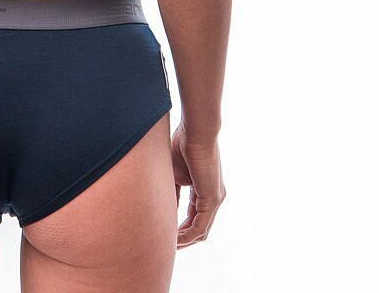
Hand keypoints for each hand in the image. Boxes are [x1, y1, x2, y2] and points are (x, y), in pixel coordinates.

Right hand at [171, 121, 225, 247]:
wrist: (195, 131)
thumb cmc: (183, 144)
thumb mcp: (173, 173)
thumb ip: (170, 192)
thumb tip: (163, 210)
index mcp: (204, 190)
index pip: (193, 216)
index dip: (179, 227)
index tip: (164, 234)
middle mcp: (213, 197)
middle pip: (199, 228)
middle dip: (182, 239)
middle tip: (165, 246)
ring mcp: (215, 199)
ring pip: (200, 230)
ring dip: (184, 241)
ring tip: (167, 246)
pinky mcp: (212, 199)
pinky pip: (200, 226)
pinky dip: (187, 235)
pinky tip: (174, 239)